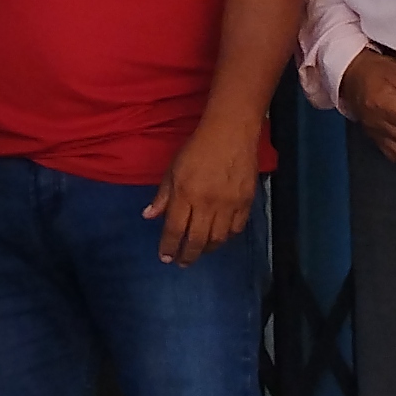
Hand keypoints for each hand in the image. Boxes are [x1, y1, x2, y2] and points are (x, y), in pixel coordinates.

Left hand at [145, 122, 262, 264]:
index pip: (175, 229)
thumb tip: (148, 216)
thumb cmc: (197, 148)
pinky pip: (237, 228)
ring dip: (207, 249)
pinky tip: (220, 237)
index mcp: (186, 194)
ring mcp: (229, 205)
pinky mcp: (247, 202)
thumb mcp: (173, 169)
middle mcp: (208, 204)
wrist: (231, 133)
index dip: (169, 247)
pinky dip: (227, 237)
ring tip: (200, 251)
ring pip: (218, 238)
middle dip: (188, 255)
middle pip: (197, 240)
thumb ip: (163, 196)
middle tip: (182, 263)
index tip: (165, 258)